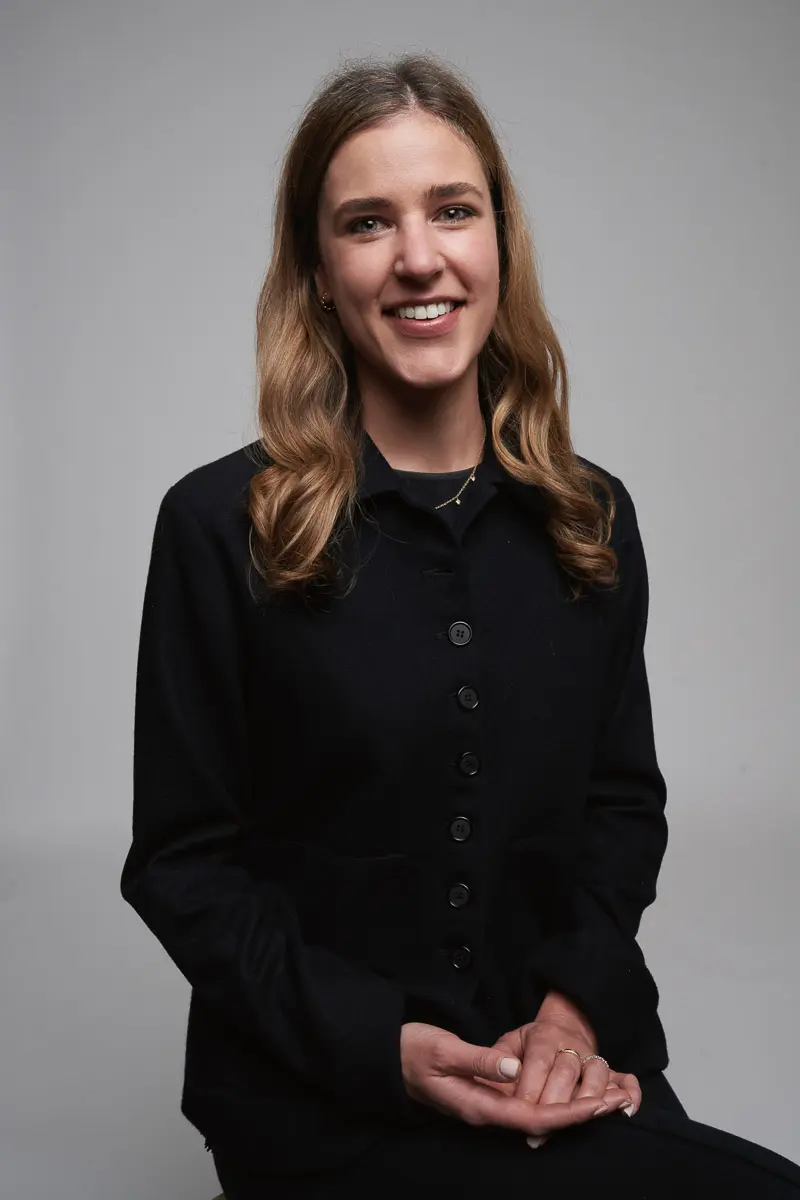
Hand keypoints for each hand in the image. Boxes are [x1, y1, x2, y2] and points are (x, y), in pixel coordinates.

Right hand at [400, 1021, 612, 1137]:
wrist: (389, 1058)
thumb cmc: (412, 1052)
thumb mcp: (442, 1050)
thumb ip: (479, 1060)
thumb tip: (516, 1069)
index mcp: (479, 1106)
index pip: (533, 1119)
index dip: (568, 1115)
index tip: (598, 1107)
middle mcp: (488, 1112)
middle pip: (543, 1121)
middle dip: (582, 1113)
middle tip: (618, 1101)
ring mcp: (488, 1105)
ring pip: (538, 1114)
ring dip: (574, 1107)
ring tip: (608, 1096)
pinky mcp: (488, 1095)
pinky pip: (527, 1104)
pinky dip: (555, 1099)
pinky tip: (573, 1092)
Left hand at [487, 993, 639, 1146]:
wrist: (562, 1027)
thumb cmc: (530, 1044)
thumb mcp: (510, 1041)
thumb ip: (499, 1056)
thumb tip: (500, 1072)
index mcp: (544, 1037)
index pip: (539, 1063)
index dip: (531, 1087)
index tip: (521, 1110)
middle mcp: (571, 1045)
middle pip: (567, 1071)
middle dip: (555, 1101)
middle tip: (543, 1129)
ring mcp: (593, 1057)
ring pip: (597, 1073)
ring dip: (589, 1098)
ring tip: (580, 1120)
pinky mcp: (610, 1070)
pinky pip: (626, 1078)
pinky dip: (631, 1093)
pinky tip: (626, 1111)